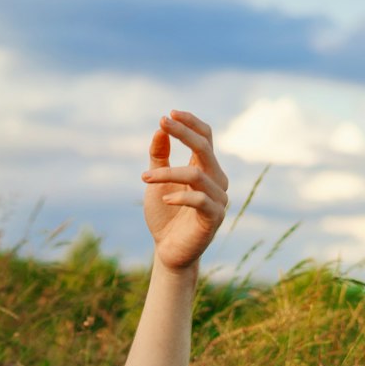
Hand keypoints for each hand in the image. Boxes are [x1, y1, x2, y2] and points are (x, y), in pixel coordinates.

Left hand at [141, 110, 229, 270]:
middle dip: (183, 133)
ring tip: (145, 179)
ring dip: (168, 173)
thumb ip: (160, 157)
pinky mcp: (214, 218)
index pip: (205, 137)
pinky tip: (164, 199)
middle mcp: (216, 180)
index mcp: (205, 168)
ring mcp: (218, 199)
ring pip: (197, 174)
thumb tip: (160, 128)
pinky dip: (180, 196)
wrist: (168, 250)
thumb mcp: (157, 181)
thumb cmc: (165, 215)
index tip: (167, 115)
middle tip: (162, 124)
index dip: (189, 123)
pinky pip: (200, 200)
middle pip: (205, 148)